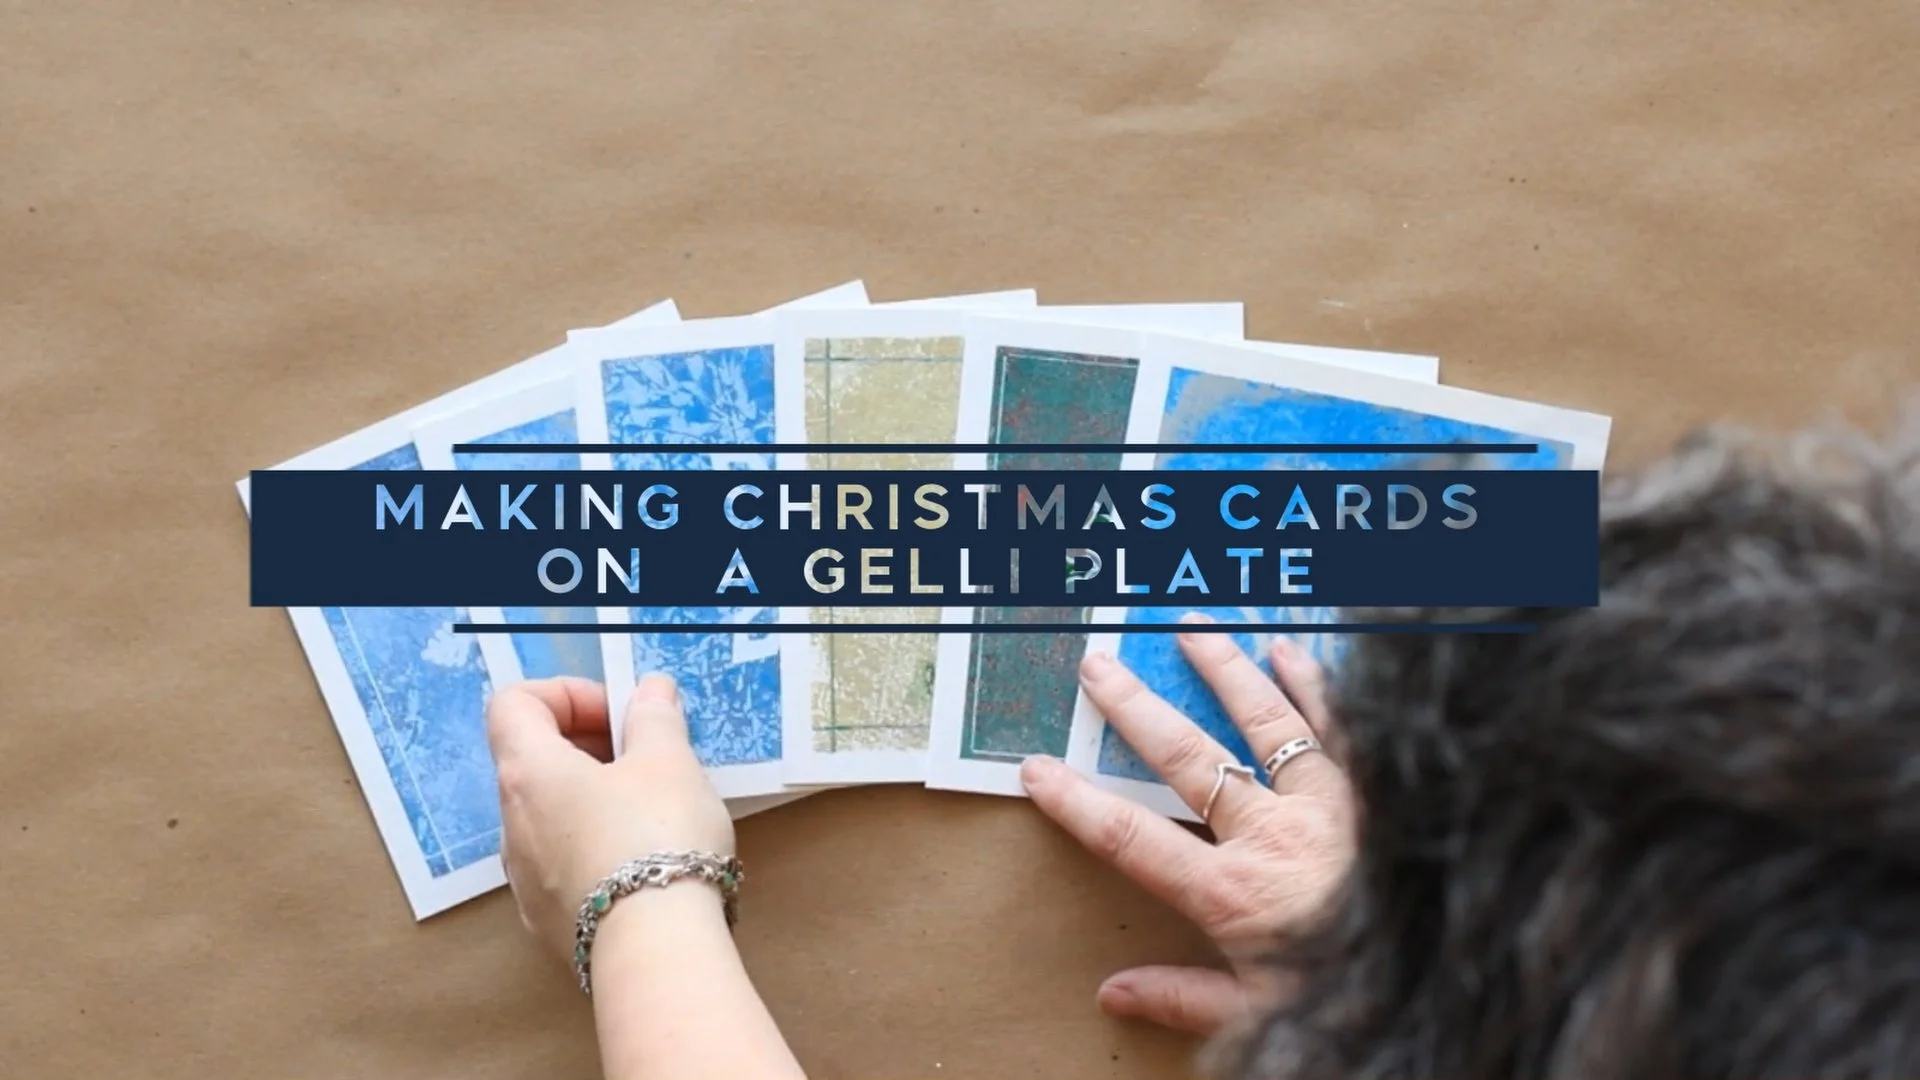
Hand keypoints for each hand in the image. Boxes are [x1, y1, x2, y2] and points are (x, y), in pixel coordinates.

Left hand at [486, 673, 733, 962]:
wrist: (656, 951)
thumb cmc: (657, 840)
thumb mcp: (670, 762)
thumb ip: (654, 718)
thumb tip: (648, 691)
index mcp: (529, 773)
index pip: (514, 704)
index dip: (566, 695)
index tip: (618, 716)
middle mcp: (511, 825)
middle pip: (533, 762)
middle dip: (589, 748)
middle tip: (646, 759)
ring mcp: (523, 880)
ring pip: (549, 818)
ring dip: (592, 801)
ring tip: (653, 814)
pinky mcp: (545, 924)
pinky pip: (562, 867)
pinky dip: (594, 850)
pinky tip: (643, 866)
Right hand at [1021, 621, 1355, 1035]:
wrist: (1453, 973)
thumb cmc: (1353, 999)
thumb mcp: (1258, 1017)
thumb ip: (1185, 998)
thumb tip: (1112, 992)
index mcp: (1232, 892)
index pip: (1132, 840)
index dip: (1077, 804)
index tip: (1037, 768)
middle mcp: (1272, 834)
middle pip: (1188, 759)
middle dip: (1135, 711)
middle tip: (1099, 668)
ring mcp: (1326, 804)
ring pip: (1263, 723)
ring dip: (1223, 671)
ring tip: (1191, 630)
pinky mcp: (1374, 792)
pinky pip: (1339, 727)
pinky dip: (1315, 685)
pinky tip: (1290, 652)